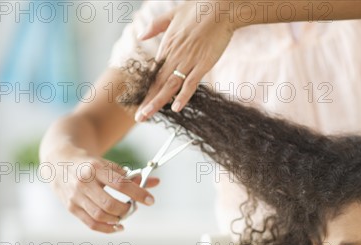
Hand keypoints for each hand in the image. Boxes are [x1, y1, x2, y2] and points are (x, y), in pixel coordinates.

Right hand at [51, 156, 159, 232]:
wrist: (60, 162)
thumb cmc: (91, 165)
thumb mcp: (109, 165)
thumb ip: (132, 176)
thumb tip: (156, 182)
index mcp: (96, 168)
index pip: (121, 184)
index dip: (139, 194)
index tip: (150, 200)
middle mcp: (83, 182)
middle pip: (110, 203)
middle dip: (127, 209)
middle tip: (134, 207)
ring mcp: (75, 196)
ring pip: (100, 215)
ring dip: (118, 219)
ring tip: (125, 214)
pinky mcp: (71, 207)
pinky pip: (91, 223)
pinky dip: (107, 228)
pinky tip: (118, 226)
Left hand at [135, 1, 236, 121]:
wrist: (221, 8)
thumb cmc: (200, 8)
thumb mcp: (173, 13)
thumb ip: (156, 25)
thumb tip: (141, 35)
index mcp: (167, 45)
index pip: (155, 72)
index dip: (147, 89)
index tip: (141, 102)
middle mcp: (175, 55)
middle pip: (159, 83)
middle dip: (148, 101)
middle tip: (139, 117)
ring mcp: (189, 61)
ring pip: (170, 86)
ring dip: (157, 102)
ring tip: (146, 115)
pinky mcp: (203, 64)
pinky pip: (192, 83)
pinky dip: (184, 96)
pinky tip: (176, 108)